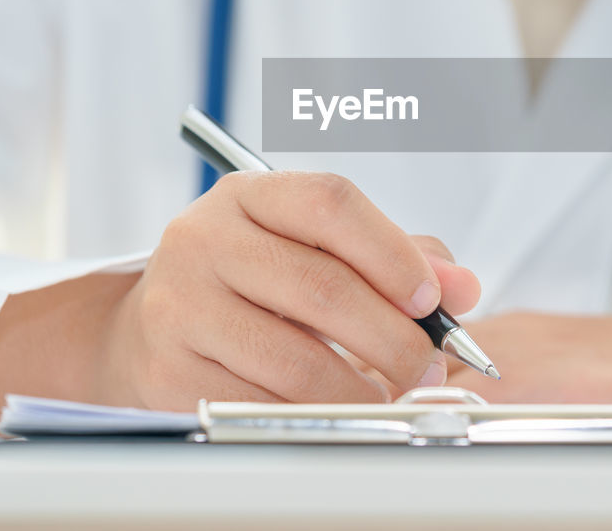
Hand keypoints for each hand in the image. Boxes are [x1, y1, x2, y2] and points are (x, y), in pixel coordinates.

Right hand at [0, 172, 479, 433]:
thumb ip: (397, 256)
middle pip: (322, 287)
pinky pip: (263, 405)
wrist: (149, 327)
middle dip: (394, 338)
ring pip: (296, 359)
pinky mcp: (169, 370)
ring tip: (390, 393)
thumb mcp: (316, 248)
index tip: (433, 299)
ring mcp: (180, 305)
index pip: (330, 203)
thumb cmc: (252, 281)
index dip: (392, 252)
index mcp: (249, 195)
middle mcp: (204, 239)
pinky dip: (314, 416)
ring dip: (361, 389)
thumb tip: (461, 286)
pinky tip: (335, 408)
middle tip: (429, 366)